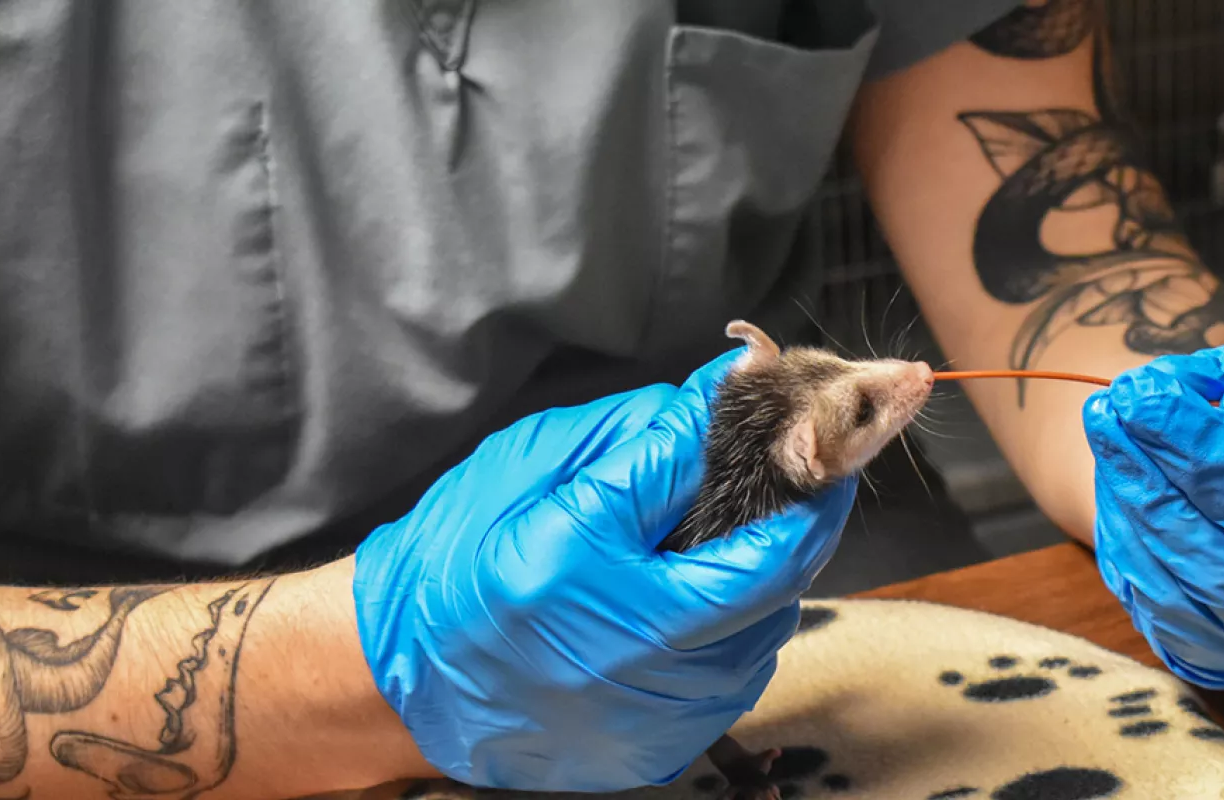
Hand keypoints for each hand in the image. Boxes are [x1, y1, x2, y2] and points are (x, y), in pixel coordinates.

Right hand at [351, 347, 855, 790]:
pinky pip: (730, 672)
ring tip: (701, 534)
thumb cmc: (459, 559)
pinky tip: (673, 592)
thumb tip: (734, 383)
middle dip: (785, 524)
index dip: (817, 491)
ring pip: (763, 632)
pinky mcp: (666, 749)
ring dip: (754, 576)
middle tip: (771, 468)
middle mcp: (659, 680)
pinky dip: (723, 624)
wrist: (398, 675)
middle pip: (782, 591)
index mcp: (624, 602)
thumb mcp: (546, 471)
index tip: (825, 440)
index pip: (778, 550)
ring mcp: (669, 724)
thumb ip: (652, 437)